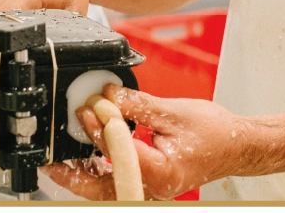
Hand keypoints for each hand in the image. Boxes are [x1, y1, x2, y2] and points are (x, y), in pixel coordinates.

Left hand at [46, 85, 250, 199]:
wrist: (235, 146)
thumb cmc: (214, 132)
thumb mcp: (174, 111)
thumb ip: (138, 105)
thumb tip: (108, 96)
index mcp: (161, 171)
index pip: (119, 152)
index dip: (100, 129)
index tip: (89, 108)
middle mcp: (152, 187)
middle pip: (102, 187)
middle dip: (73, 173)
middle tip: (49, 158)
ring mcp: (149, 189)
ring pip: (106, 189)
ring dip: (82, 174)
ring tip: (59, 158)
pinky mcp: (147, 183)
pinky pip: (116, 182)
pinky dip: (98, 170)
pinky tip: (86, 156)